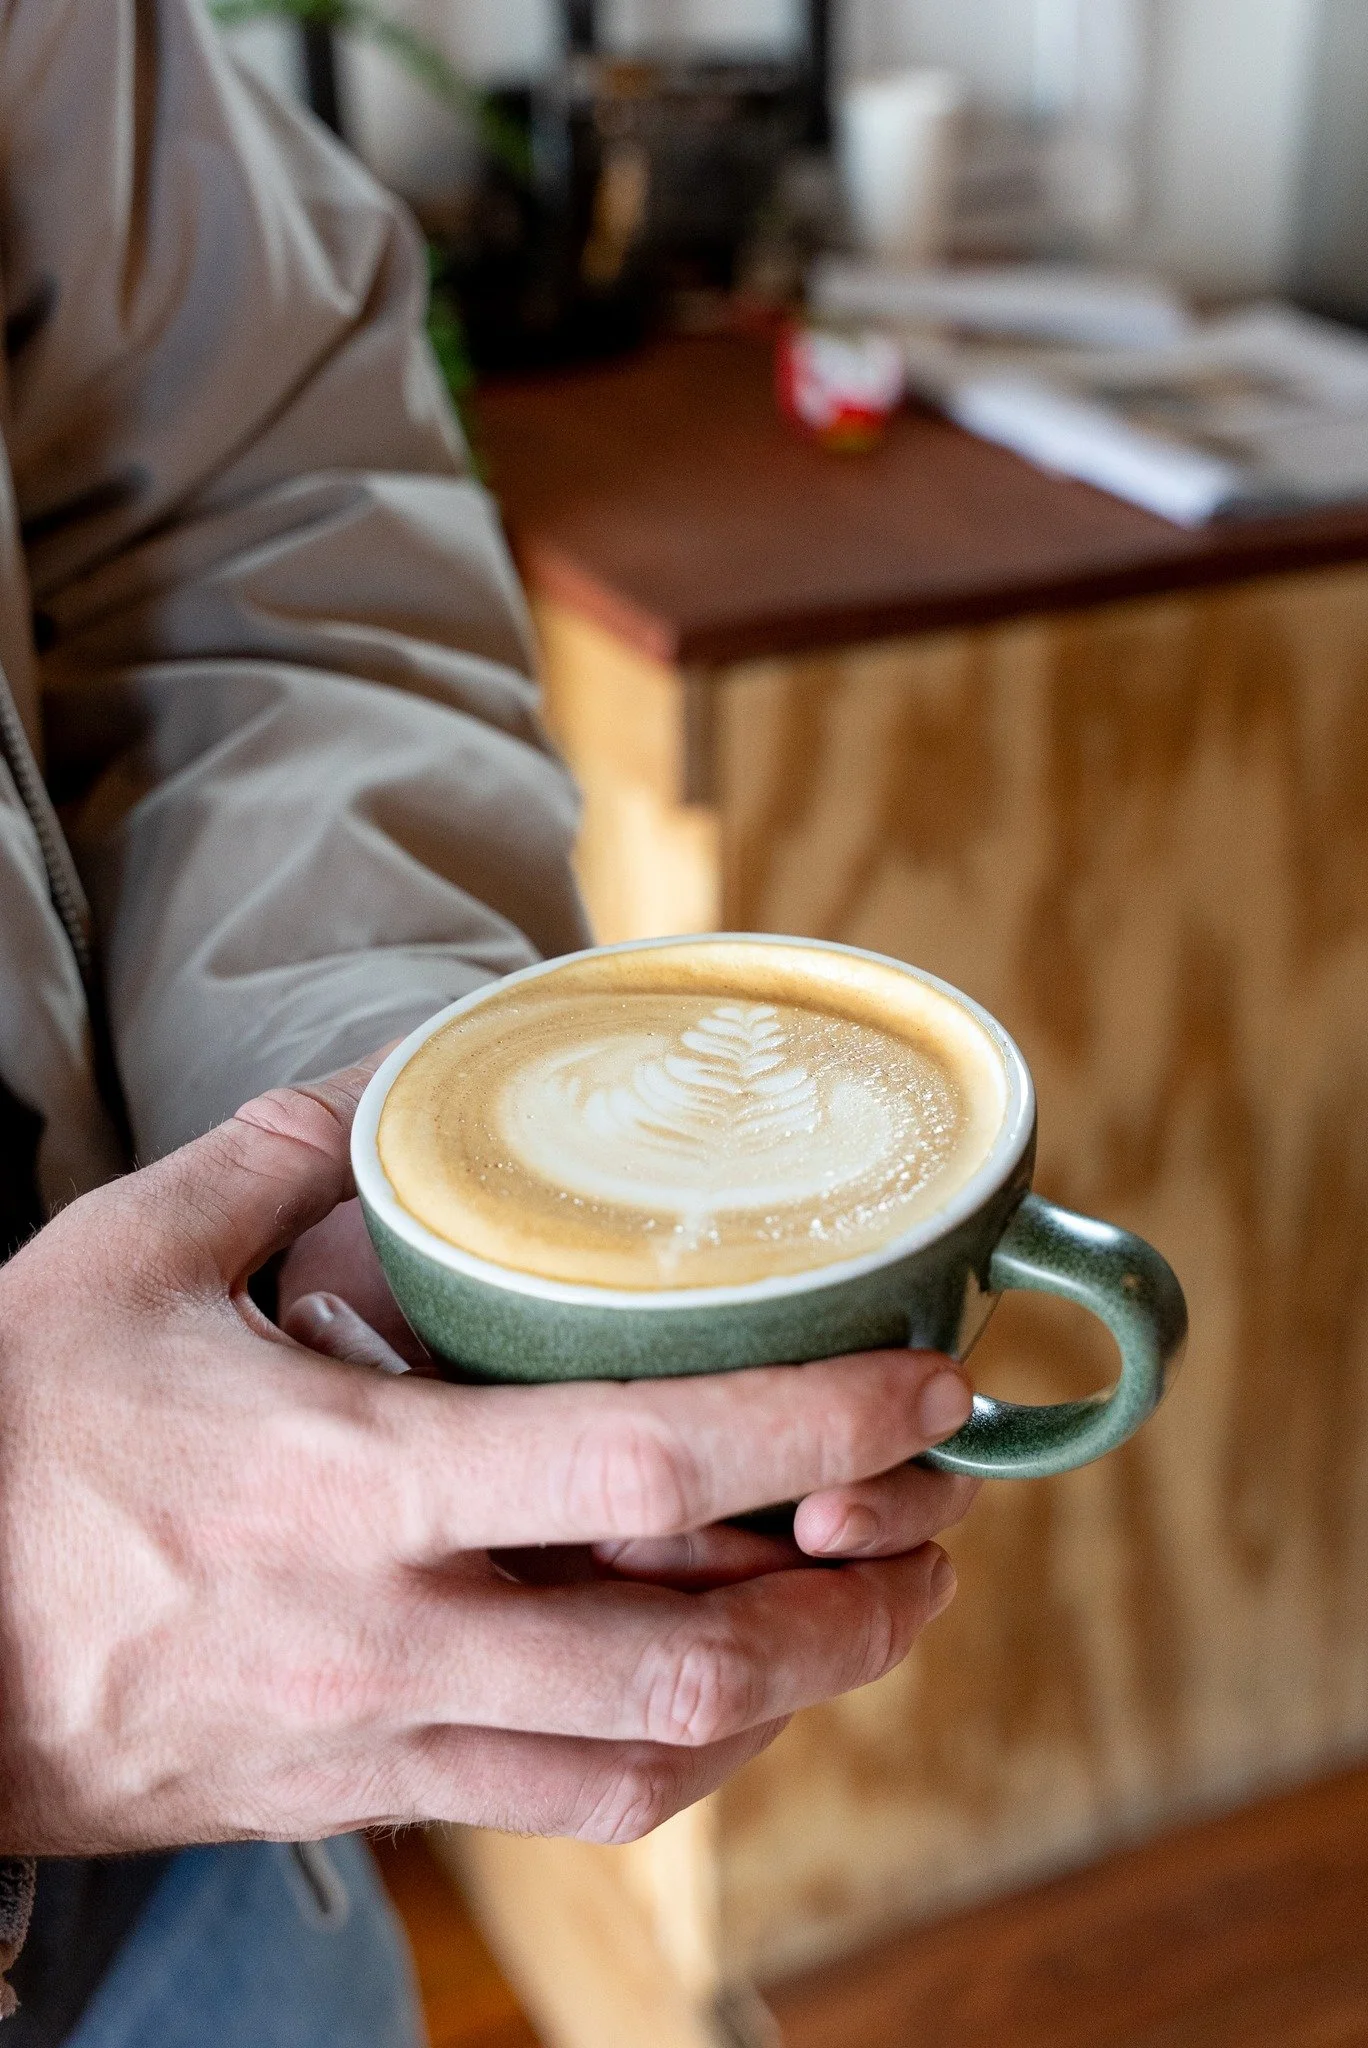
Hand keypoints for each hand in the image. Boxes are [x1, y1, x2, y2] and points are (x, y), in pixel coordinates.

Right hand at [0, 1062, 973, 1859]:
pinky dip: (674, 1758)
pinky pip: (561, 1811)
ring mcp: (379, 1740)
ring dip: (792, 1698)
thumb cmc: (6, 1449)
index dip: (815, 1426)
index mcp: (348, 1482)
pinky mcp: (358, 1799)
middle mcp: (387, 1635)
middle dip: (857, 1609)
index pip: (643, 1466)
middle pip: (688, 1662)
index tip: (922, 1386)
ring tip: (863, 1614)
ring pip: (645, 1765)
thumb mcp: (120, 1264)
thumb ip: (272, 1156)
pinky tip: (715, 1691)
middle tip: (934, 1529)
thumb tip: (384, 1090)